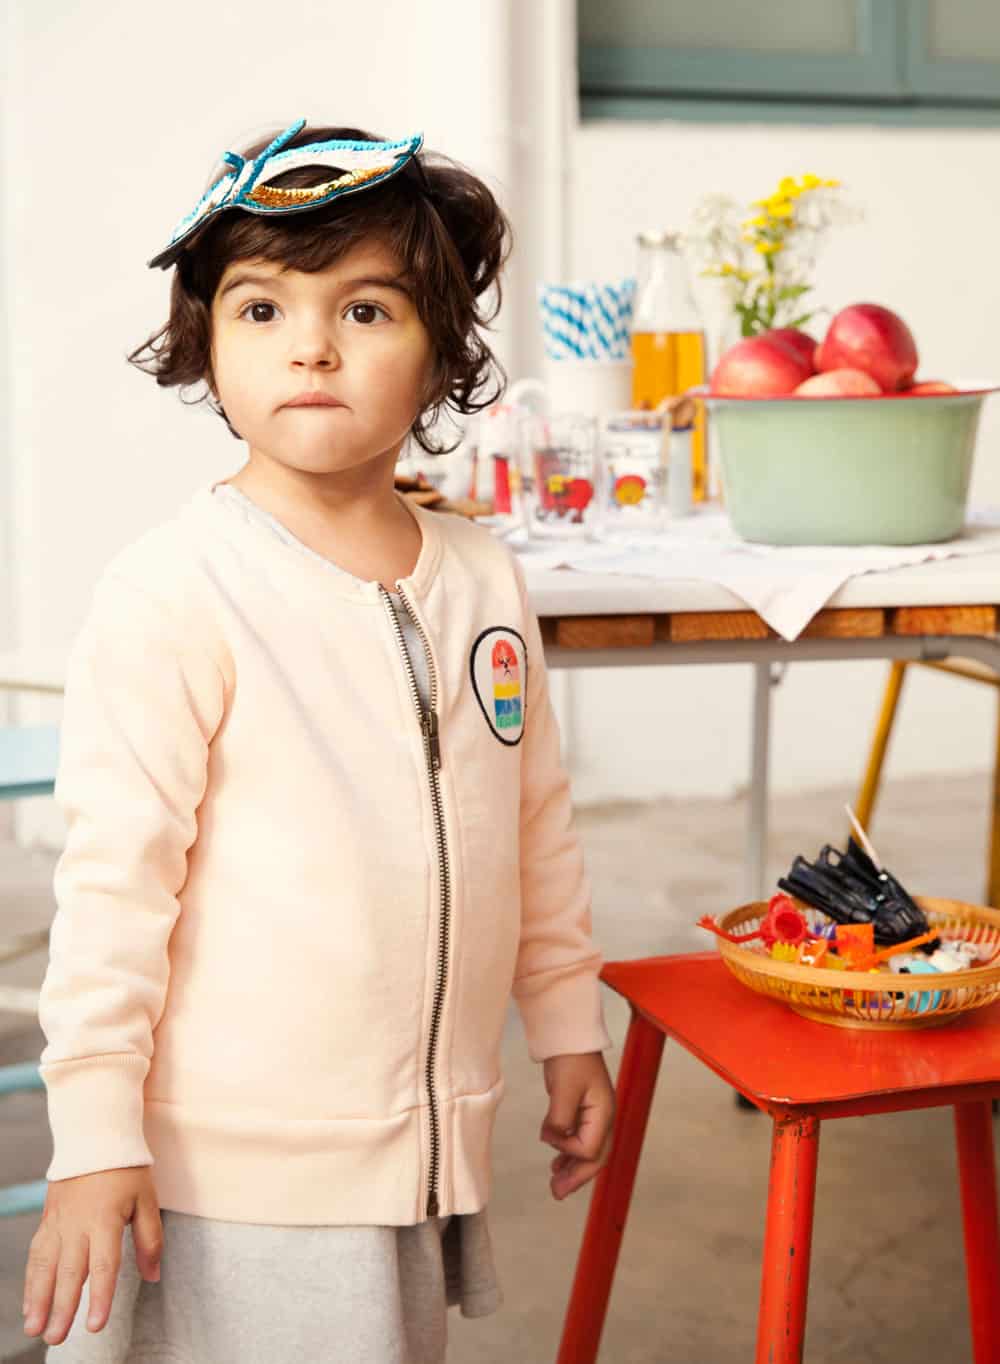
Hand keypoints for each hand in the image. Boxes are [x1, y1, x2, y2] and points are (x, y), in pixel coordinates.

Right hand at [22, 1167, 161, 1345]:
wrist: (95, 1136)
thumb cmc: (127, 1170)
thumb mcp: (147, 1199)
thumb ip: (150, 1239)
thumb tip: (153, 1276)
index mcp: (106, 1219)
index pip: (104, 1265)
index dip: (100, 1297)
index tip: (96, 1325)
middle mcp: (78, 1224)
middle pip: (69, 1271)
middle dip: (62, 1307)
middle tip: (56, 1338)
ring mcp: (59, 1222)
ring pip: (45, 1266)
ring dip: (38, 1299)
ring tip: (35, 1328)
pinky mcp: (47, 1221)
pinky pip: (36, 1254)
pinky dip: (30, 1281)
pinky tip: (29, 1303)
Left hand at [540, 1051, 615, 1199]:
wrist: (569, 1037)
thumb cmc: (571, 1058)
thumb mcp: (564, 1088)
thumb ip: (560, 1118)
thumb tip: (553, 1140)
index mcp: (604, 1113)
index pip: (589, 1148)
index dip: (567, 1149)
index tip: (550, 1136)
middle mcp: (603, 1119)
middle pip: (595, 1158)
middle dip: (576, 1177)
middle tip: (557, 1193)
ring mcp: (595, 1117)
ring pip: (588, 1153)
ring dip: (572, 1169)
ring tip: (556, 1185)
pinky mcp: (583, 1113)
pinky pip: (580, 1141)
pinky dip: (568, 1154)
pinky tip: (557, 1164)